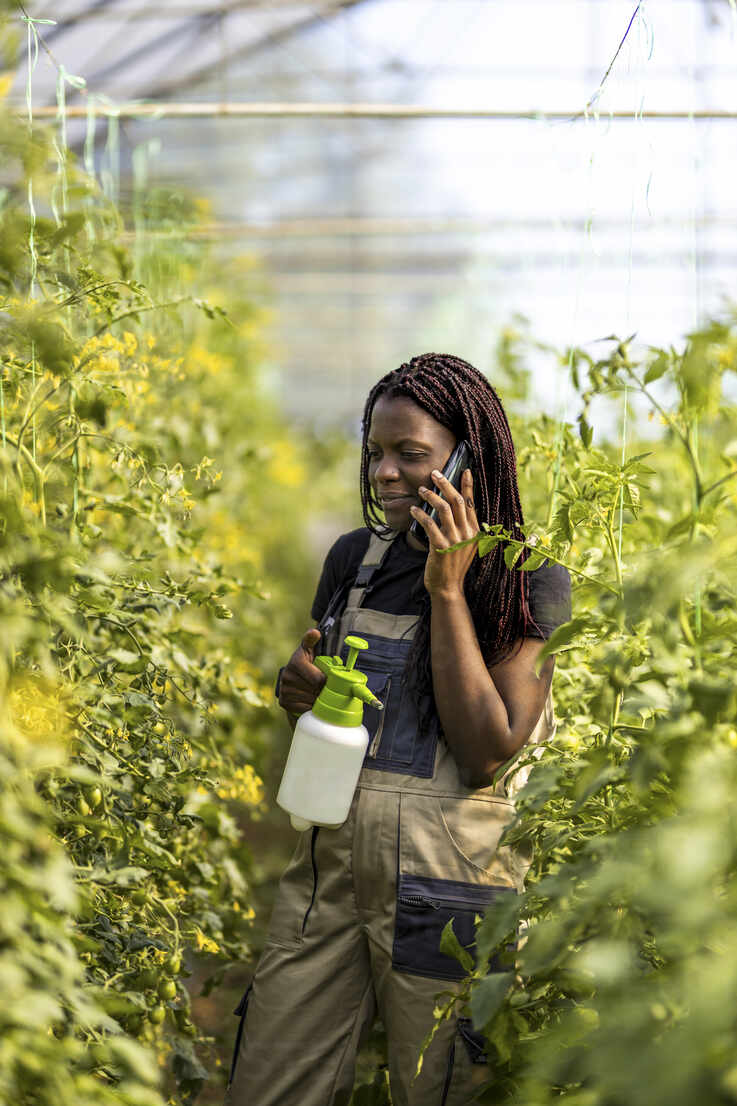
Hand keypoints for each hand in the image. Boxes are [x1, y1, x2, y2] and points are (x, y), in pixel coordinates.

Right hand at [277, 627, 326, 715]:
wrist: (295, 683)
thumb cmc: (307, 665)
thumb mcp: (310, 651)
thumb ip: (312, 640)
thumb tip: (315, 632)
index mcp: (296, 661)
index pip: (318, 678)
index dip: (325, 681)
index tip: (326, 680)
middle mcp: (287, 675)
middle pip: (315, 689)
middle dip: (321, 689)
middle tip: (322, 687)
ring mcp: (284, 689)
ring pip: (310, 699)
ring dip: (316, 698)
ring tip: (315, 692)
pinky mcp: (283, 702)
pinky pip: (303, 708)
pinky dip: (309, 706)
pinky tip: (309, 700)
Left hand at [409, 468, 479, 598]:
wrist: (448, 587)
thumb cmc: (453, 564)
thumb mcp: (464, 545)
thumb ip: (462, 527)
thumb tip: (451, 506)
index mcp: (475, 531)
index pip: (471, 503)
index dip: (468, 486)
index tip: (465, 470)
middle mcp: (467, 534)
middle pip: (457, 501)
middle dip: (445, 484)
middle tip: (435, 473)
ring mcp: (455, 540)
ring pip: (443, 509)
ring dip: (431, 496)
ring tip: (421, 490)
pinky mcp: (440, 547)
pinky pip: (429, 524)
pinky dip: (420, 514)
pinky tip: (413, 509)